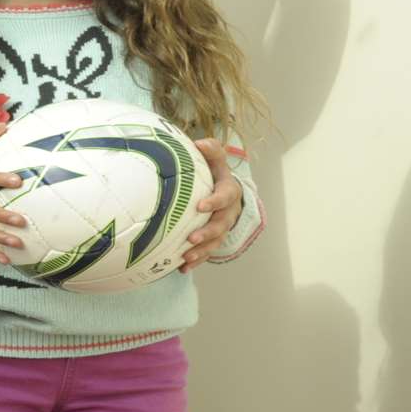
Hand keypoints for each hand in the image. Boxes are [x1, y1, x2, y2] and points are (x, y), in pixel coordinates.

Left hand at [178, 138, 242, 271]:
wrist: (226, 190)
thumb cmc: (215, 172)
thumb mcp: (216, 159)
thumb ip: (211, 150)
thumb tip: (199, 143)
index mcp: (229, 191)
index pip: (224, 197)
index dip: (214, 202)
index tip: (200, 206)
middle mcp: (228, 212)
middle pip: (221, 225)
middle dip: (207, 233)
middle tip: (192, 238)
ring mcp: (222, 227)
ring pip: (215, 242)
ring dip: (202, 251)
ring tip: (186, 258)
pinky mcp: (214, 238)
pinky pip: (207, 252)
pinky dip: (196, 261)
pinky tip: (181, 269)